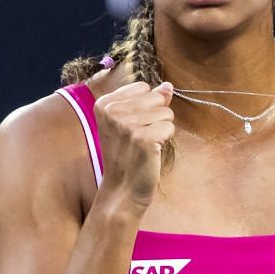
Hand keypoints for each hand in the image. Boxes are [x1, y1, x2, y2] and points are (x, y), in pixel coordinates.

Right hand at [93, 80, 173, 206]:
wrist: (123, 188)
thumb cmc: (128, 153)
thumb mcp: (131, 122)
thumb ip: (149, 100)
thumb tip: (168, 85)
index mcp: (104, 103)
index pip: (143, 87)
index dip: (146, 106)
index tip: (133, 126)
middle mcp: (112, 111)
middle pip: (156, 98)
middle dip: (156, 116)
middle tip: (140, 137)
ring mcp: (127, 125)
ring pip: (166, 112)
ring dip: (161, 129)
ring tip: (145, 144)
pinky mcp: (143, 138)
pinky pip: (169, 127)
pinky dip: (165, 140)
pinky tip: (151, 151)